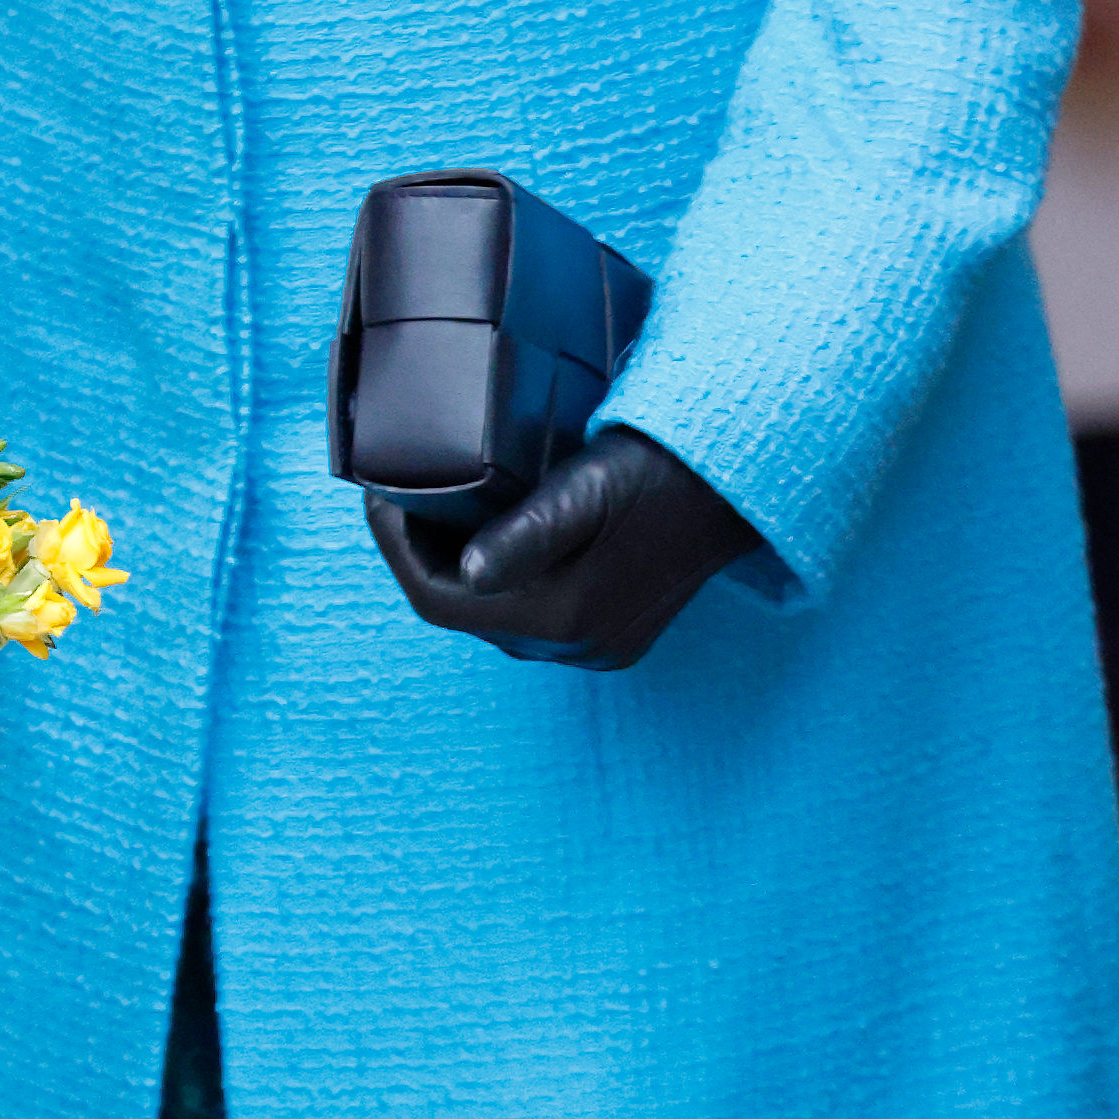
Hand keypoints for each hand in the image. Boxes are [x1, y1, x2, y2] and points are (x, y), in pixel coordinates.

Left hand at [368, 426, 760, 674]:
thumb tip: (471, 572)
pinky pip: (532, 615)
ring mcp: (595, 646)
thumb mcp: (589, 490)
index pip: (438, 599)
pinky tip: (491, 535)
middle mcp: (573, 645)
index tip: (380, 494)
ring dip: (459, 567)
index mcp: (559, 617)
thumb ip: (528, 533)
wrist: (739, 482)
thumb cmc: (660, 471)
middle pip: (463, 609)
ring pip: (495, 615)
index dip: (397, 548)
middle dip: (423, 553)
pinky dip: (500, 579)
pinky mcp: (613, 634)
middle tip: (404, 492)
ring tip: (439, 506)